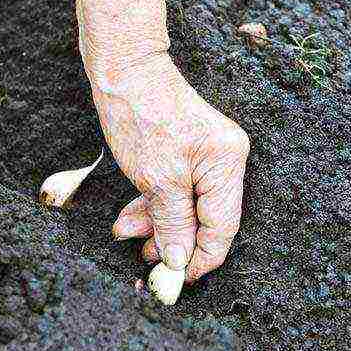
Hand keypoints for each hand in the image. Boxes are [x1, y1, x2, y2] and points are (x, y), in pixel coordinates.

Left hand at [64, 0, 249, 281]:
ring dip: (157, 224)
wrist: (123, 70)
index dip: (199, 259)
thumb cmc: (141, 116)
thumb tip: (180, 262)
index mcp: (227, 164)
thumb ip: (173, 223)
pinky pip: (176, 190)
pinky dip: (154, 205)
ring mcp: (206, 155)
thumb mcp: (157, 178)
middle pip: (205, 219)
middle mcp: (225, 161)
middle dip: (172, 241)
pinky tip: (131, 215)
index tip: (174, 280)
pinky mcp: (187, 152)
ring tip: (126, 233)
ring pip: (186, 206)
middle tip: (144, 259)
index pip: (222, 228)